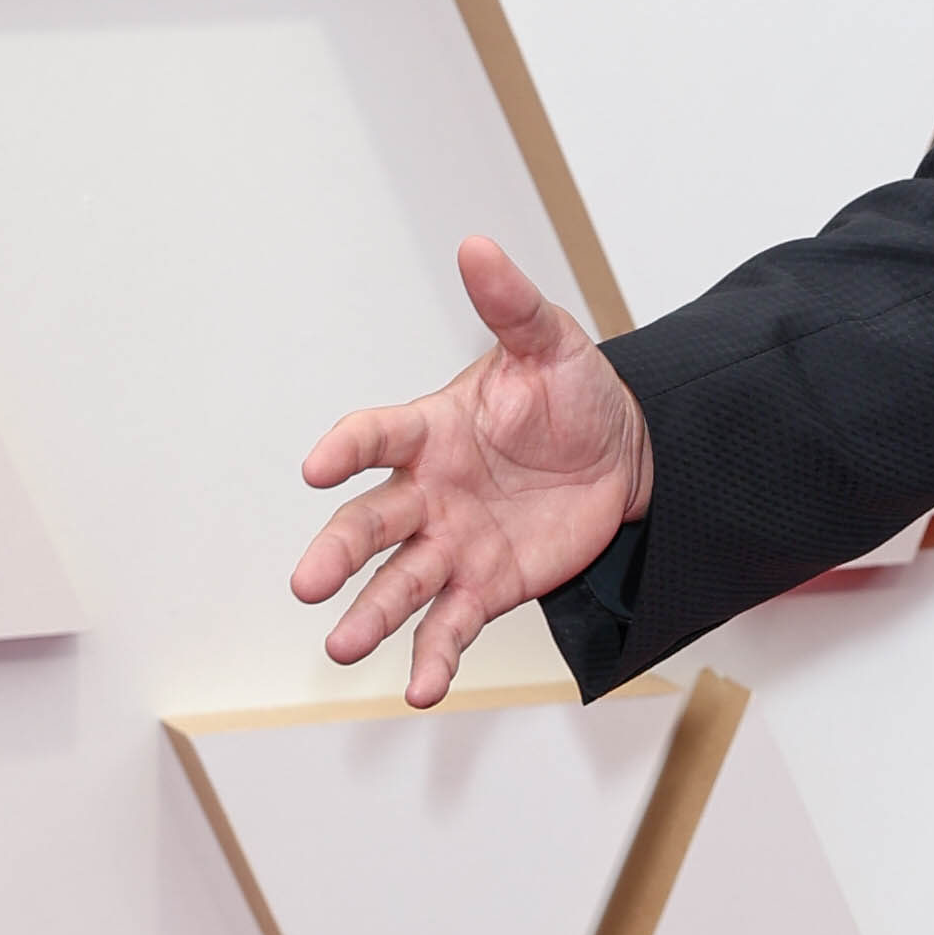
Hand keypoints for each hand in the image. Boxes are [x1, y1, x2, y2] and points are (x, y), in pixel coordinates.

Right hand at [291, 235, 652, 708]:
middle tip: (309, 584)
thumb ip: (511, 304)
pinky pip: (451, 625)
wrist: (625, 455)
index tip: (316, 467)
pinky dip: (433, 657)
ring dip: (371, 616)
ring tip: (344, 648)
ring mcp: (452, 543)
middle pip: (371, 525)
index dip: (346, 449)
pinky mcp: (484, 585)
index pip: (377, 437)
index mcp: (431, 431)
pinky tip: (419, 688)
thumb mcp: (552, 344)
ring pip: (399, 584)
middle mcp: (428, 492)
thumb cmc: (572, 395)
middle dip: (339, 554)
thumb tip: (478, 246)